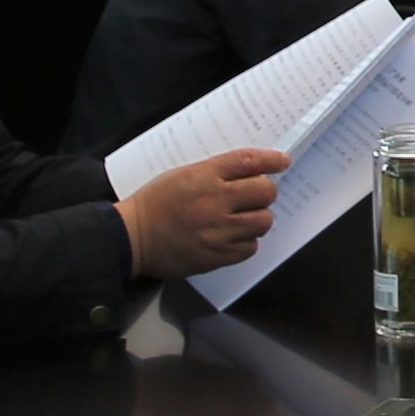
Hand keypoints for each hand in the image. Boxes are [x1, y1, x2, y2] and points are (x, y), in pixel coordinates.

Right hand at [118, 148, 279, 277]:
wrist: (131, 237)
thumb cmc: (154, 204)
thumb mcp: (182, 175)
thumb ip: (216, 172)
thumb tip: (251, 171)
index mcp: (204, 176)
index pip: (249, 161)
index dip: (272, 160)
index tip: (282, 161)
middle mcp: (215, 201)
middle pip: (265, 192)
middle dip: (265, 193)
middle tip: (255, 197)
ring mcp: (217, 230)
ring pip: (263, 221)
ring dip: (258, 219)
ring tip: (243, 219)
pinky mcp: (216, 255)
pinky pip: (250, 248)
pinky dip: (246, 242)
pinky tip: (233, 238)